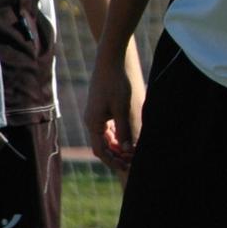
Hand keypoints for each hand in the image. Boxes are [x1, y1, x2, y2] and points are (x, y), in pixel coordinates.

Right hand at [83, 54, 138, 173]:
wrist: (111, 60)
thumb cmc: (118, 83)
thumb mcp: (123, 109)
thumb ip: (125, 130)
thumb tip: (128, 150)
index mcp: (94, 123)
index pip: (100, 150)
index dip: (113, 161)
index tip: (127, 167)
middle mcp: (92, 120)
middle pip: (103, 145)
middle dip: (117, 155)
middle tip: (133, 163)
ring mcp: (96, 114)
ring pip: (107, 136)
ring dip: (118, 145)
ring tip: (134, 153)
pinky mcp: (103, 107)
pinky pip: (109, 126)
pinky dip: (119, 134)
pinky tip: (131, 137)